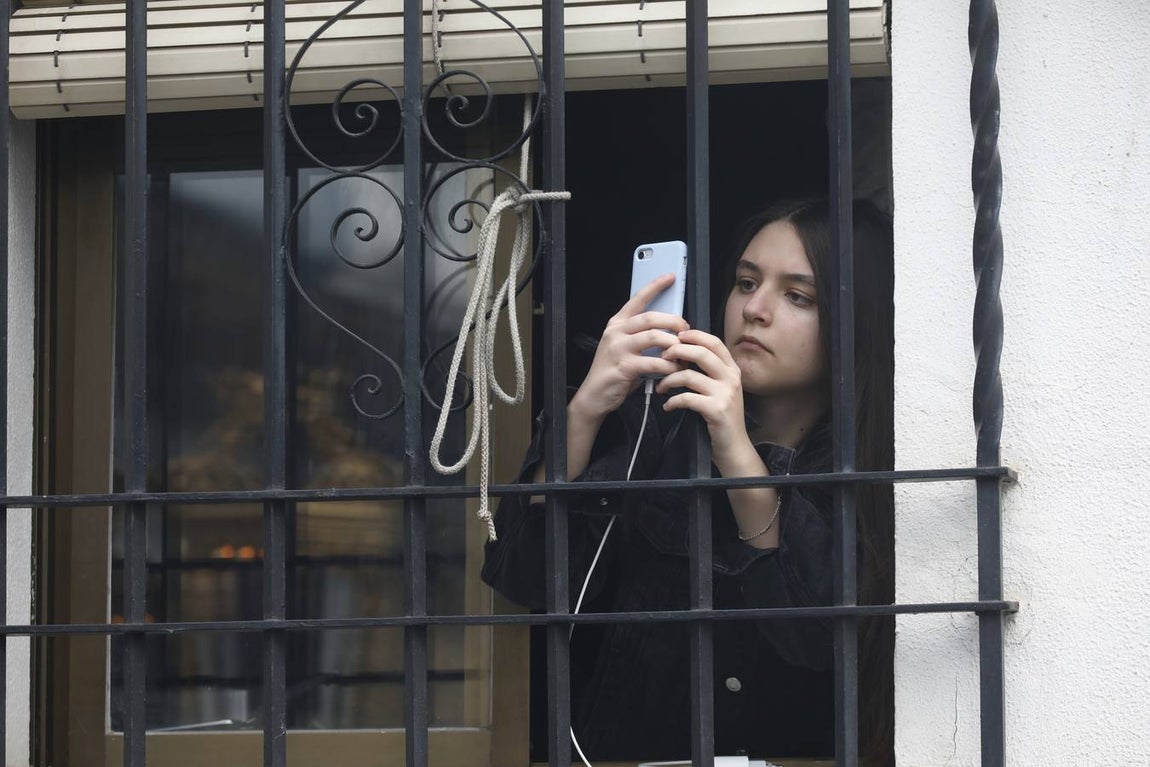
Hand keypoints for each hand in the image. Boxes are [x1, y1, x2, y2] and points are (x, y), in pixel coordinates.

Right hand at [570, 273, 689, 422]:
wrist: (595, 395)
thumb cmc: (615, 371)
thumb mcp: (626, 347)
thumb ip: (642, 336)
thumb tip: (670, 329)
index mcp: (617, 323)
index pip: (637, 299)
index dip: (655, 286)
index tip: (670, 276)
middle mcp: (616, 332)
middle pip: (651, 317)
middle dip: (674, 321)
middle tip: (686, 330)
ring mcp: (618, 349)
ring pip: (654, 337)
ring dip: (673, 344)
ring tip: (682, 353)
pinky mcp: (623, 367)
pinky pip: (654, 362)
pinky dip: (668, 366)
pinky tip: (672, 370)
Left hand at [656, 329, 757, 473]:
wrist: (734, 446)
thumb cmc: (721, 417)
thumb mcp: (721, 389)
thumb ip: (708, 372)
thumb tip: (682, 354)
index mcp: (732, 370)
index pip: (714, 342)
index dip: (694, 335)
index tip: (676, 336)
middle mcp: (731, 378)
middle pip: (701, 352)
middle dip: (677, 351)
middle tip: (663, 357)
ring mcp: (725, 394)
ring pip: (689, 375)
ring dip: (669, 380)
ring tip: (661, 387)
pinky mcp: (716, 410)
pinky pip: (686, 398)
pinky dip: (672, 401)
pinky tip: (668, 406)